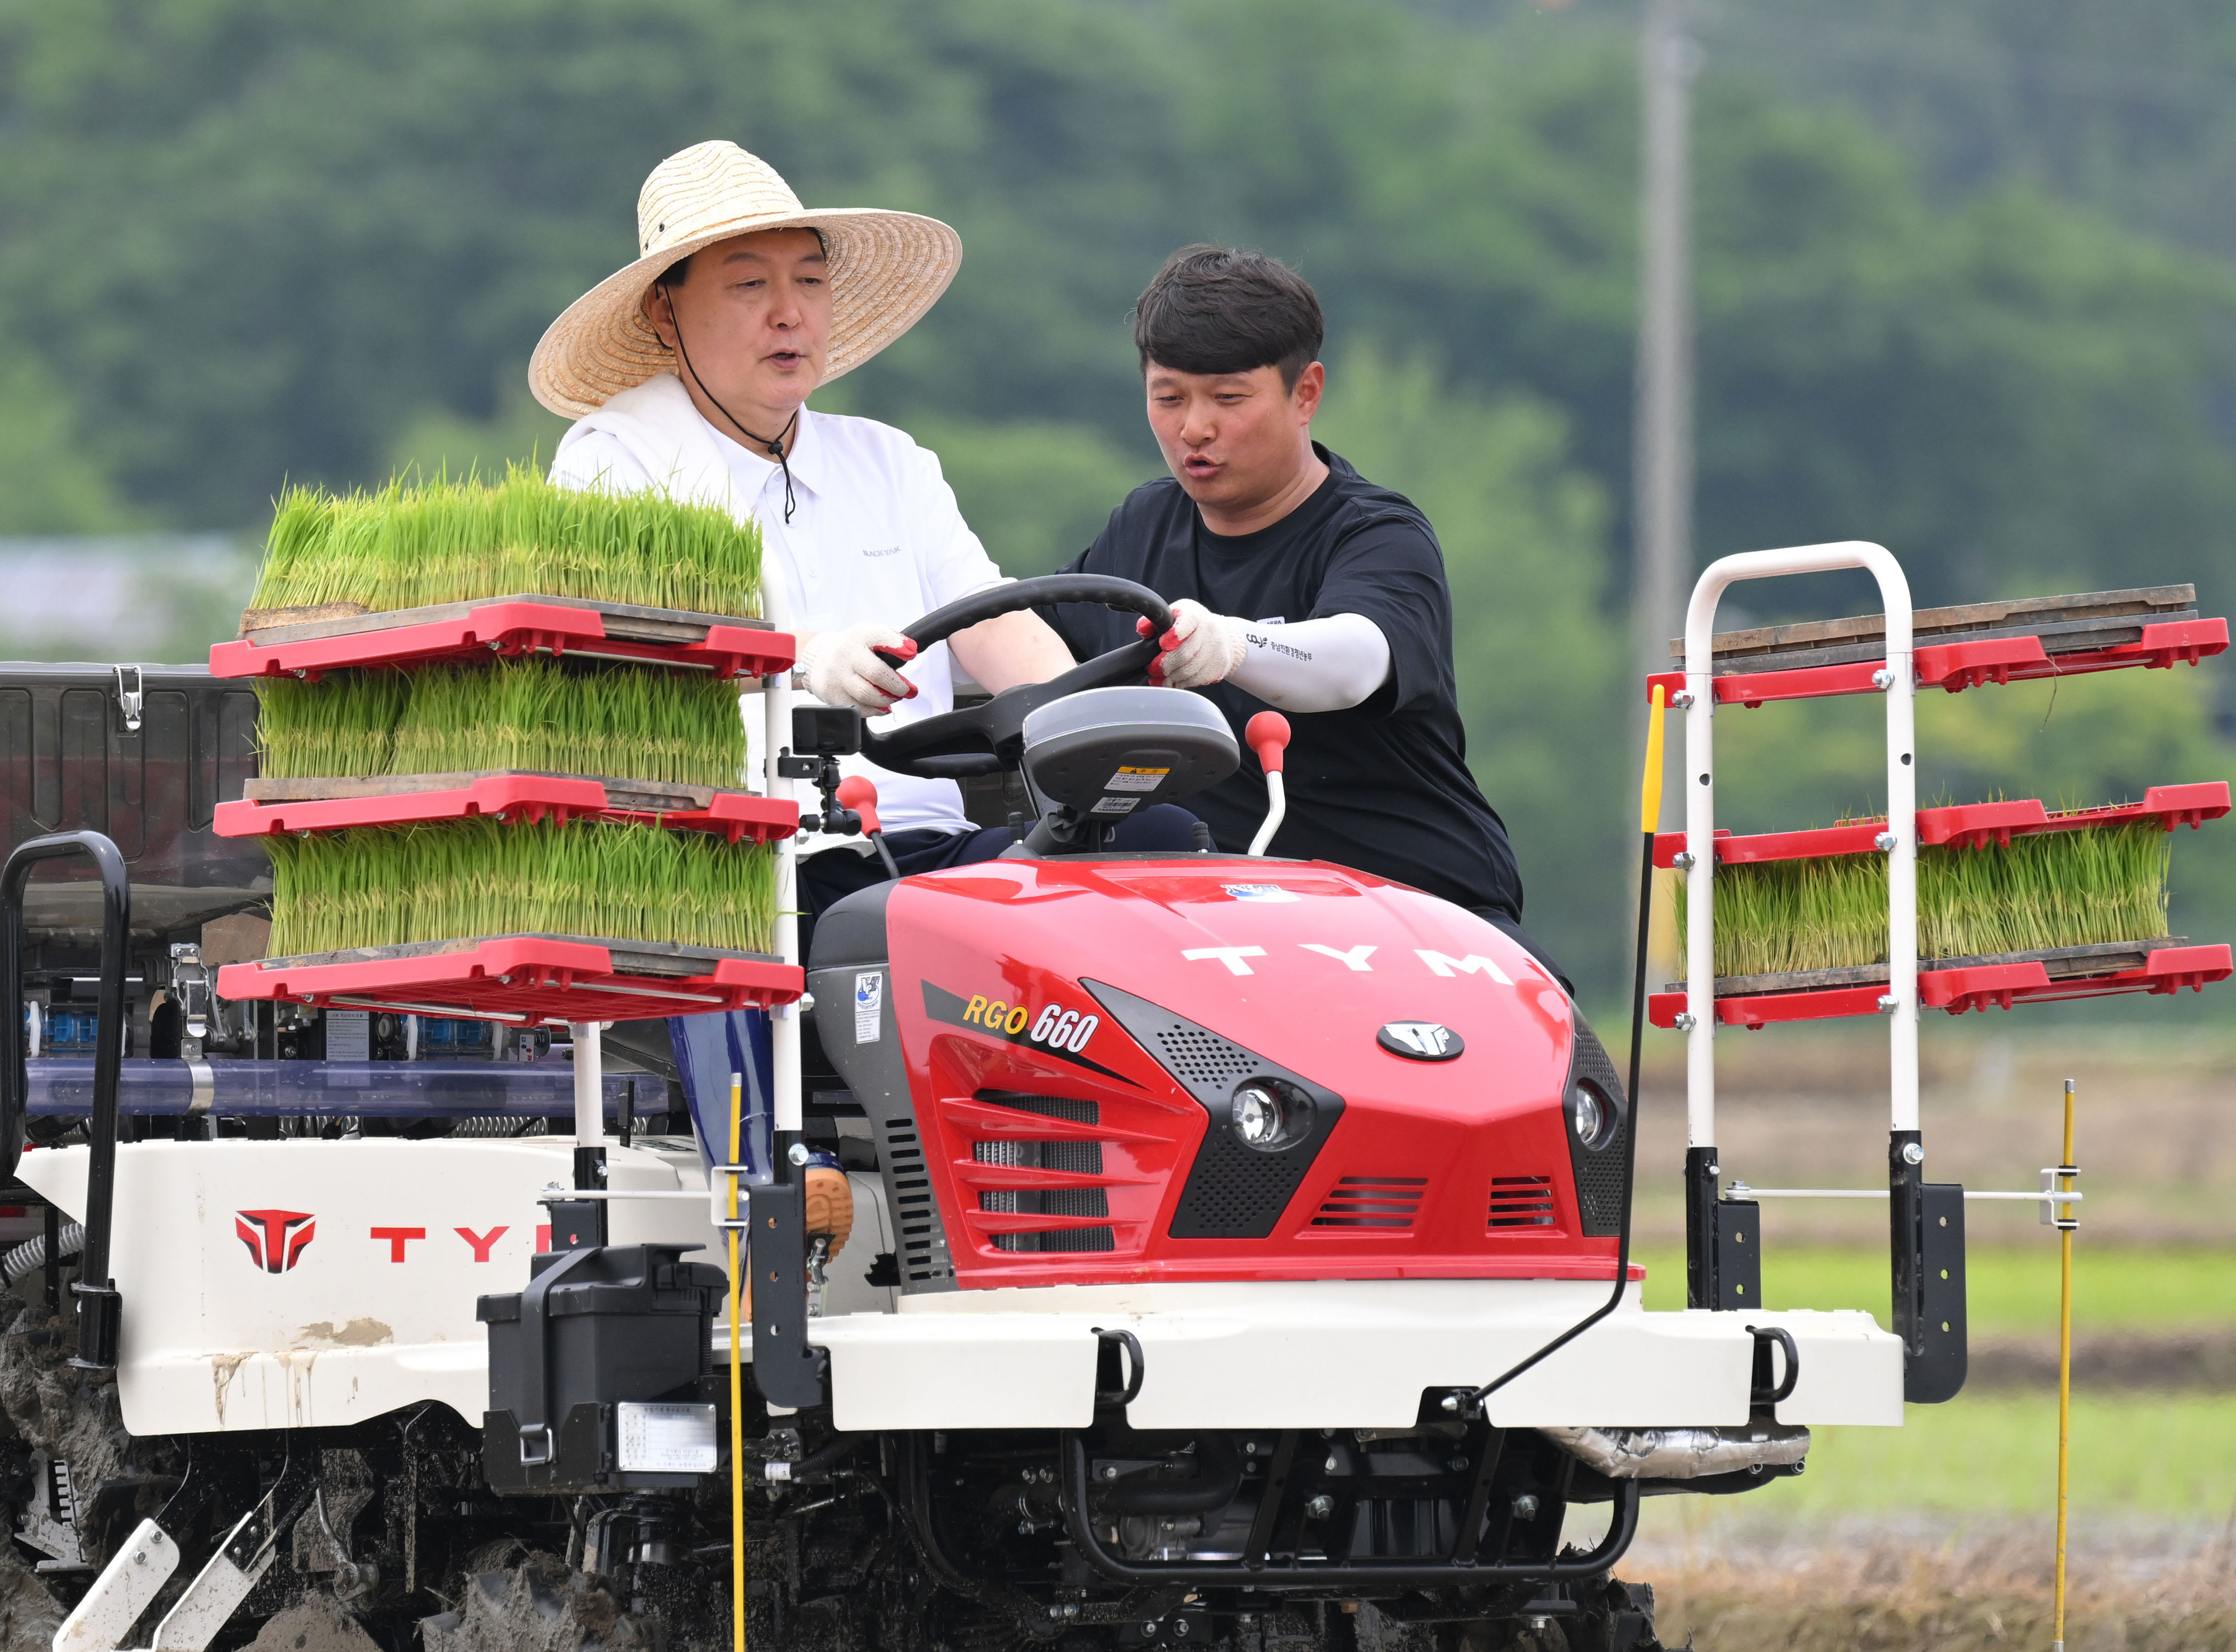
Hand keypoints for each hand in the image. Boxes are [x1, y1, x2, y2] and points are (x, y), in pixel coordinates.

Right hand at [798, 623, 918, 713]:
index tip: (911, 653)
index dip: (897, 645)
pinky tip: (879, 705)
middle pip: (876, 673)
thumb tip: (911, 652)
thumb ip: (892, 642)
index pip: (879, 636)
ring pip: (867, 694)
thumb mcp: (870, 637)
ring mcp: (836, 675)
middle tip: (907, 690)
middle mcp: (846, 653)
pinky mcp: (831, 694)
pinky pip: (858, 708)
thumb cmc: (854, 650)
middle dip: (897, 685)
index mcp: (859, 636)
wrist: (820, 659)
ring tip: (893, 697)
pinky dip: (874, 710)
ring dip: (886, 699)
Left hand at [1136, 598, 1246, 689]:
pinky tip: (1174, 682)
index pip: (1188, 622)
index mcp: (1195, 614)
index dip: (1174, 635)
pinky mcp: (1220, 666)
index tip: (1162, 644)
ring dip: (1172, 677)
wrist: (1223, 637)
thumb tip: (1143, 629)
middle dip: (1166, 664)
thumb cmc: (1191, 627)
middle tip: (1153, 670)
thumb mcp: (1175, 616)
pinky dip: (1182, 683)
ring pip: (1190, 669)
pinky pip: (1198, 679)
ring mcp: (1216, 649)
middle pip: (1186, 652)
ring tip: (1160, 679)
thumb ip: (1156, 621)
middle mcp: (1209, 630)